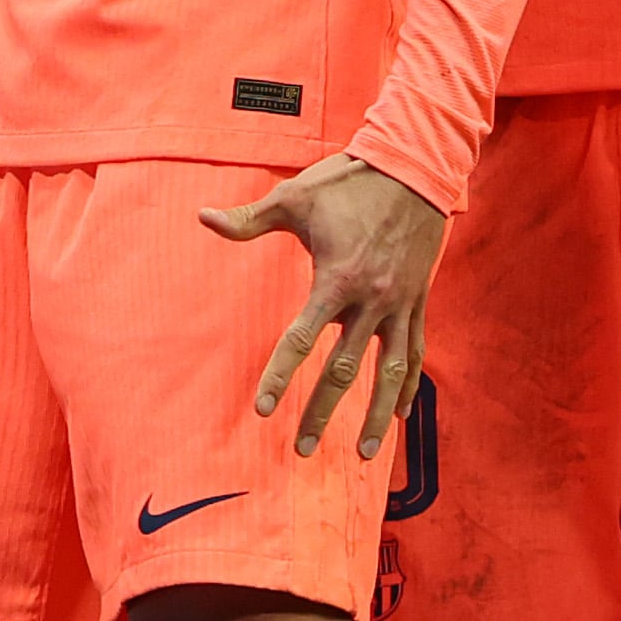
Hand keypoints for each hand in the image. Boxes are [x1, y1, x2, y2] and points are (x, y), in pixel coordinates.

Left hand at [200, 157, 445, 460]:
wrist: (415, 166)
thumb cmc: (350, 181)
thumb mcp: (296, 196)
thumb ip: (249, 219)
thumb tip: (202, 217)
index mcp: (338, 279)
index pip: (302, 340)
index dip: (281, 376)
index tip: (264, 410)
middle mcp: (372, 300)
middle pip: (344, 370)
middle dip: (322, 413)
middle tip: (303, 448)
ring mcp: (400, 304)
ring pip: (389, 373)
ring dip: (377, 416)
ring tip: (366, 454)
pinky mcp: (418, 301)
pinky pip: (417, 352)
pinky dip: (411, 387)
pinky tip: (403, 415)